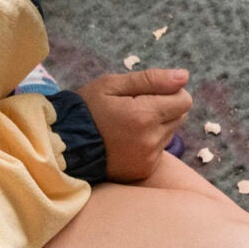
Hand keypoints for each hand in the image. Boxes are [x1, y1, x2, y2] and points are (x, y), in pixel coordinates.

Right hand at [78, 67, 191, 181]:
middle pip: (179, 116)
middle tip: (135, 108)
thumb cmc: (86, 108)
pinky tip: (127, 140)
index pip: (184, 100)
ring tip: (128, 125)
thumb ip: (152, 80)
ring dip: (157, 126)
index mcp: (145, 115)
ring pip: (170, 133)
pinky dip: (149, 143)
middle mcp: (151, 140)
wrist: (63, 143)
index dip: (169, 93)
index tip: (148, 94)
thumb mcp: (112, 85)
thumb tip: (184, 76)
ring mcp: (149, 158)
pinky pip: (159, 150)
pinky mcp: (145, 170)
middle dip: (163, 109)